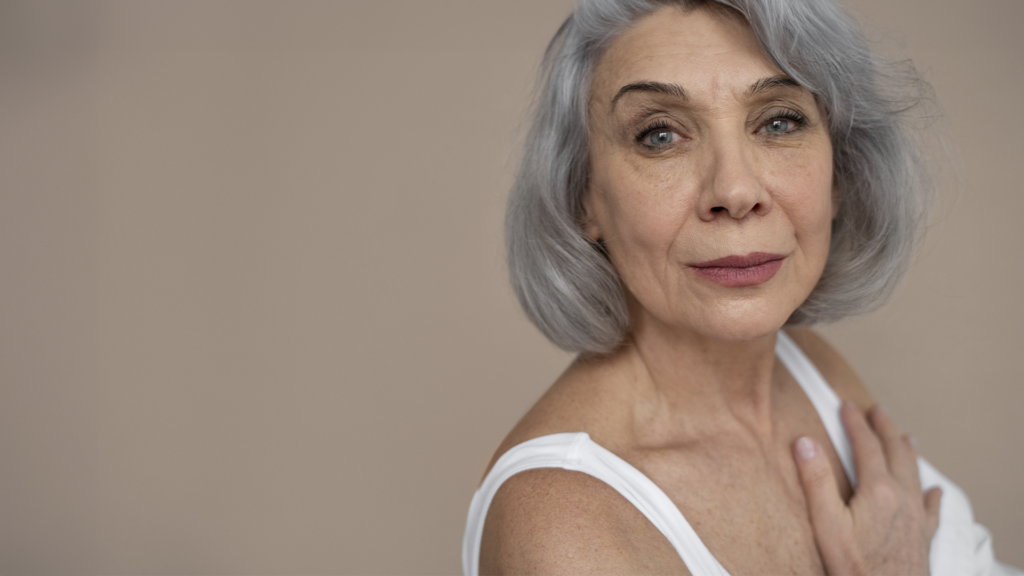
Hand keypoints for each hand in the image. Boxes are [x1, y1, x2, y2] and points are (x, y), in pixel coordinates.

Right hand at [792, 402, 941, 574]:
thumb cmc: (854, 566)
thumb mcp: (825, 522)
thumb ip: (815, 479)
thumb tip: (804, 441)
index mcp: (877, 489)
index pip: (866, 445)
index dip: (854, 422)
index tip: (845, 405)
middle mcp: (902, 497)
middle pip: (896, 451)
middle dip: (884, 428)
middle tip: (876, 410)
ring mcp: (916, 516)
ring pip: (915, 473)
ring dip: (907, 450)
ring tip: (904, 436)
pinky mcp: (922, 536)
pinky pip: (931, 507)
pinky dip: (931, 493)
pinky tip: (934, 490)